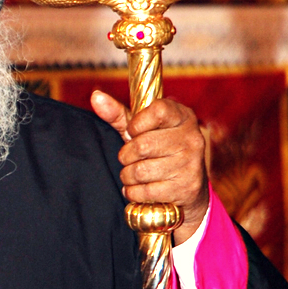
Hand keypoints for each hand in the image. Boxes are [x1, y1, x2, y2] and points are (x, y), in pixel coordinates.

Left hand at [91, 90, 208, 245]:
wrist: (187, 186)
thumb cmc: (158, 149)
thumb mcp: (141, 129)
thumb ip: (118, 113)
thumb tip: (95, 96)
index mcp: (182, 117)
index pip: (157, 111)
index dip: (136, 124)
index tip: (133, 132)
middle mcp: (192, 138)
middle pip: (141, 146)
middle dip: (126, 155)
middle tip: (129, 158)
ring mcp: (190, 164)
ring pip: (140, 171)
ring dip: (128, 176)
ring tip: (133, 174)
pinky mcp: (186, 188)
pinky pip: (145, 191)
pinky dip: (133, 192)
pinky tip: (139, 188)